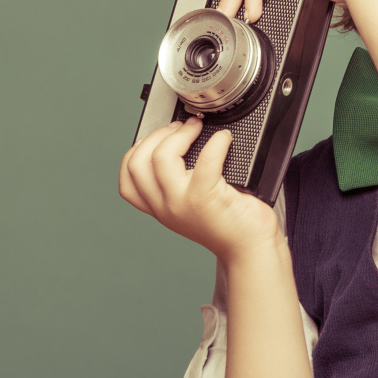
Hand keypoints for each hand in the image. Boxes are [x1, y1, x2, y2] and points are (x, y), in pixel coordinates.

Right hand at [119, 117, 281, 258]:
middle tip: (182, 127)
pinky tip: (224, 140)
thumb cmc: (228, 223)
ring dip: (180, 133)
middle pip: (138, 162)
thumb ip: (177, 183)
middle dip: (158, 134)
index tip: (159, 137)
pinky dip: (216, 143)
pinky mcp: (206, 198)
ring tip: (197, 128)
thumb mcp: (190, 206)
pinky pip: (205, 160)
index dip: (139, 149)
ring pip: (161, 157)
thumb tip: (179, 141)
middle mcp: (165, 207)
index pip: (128, 177)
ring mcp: (182, 203)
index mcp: (159, 207)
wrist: (250, 249)